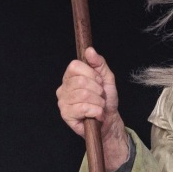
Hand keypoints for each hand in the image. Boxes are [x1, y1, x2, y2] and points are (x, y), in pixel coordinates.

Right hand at [56, 48, 129, 169]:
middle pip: (80, 81)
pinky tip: (96, 114)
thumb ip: (98, 63)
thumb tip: (89, 50)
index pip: (75, 66)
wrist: (109, 120)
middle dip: (97, 90)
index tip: (99, 82)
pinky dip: (96, 111)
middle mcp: (63, 88)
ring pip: (83, 95)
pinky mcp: (66, 115)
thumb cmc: (105, 100)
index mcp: (70, 77)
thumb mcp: (106, 78)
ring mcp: (63, 102)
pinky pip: (83, 108)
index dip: (91, 73)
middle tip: (100, 97)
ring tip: (99, 106)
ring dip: (98, 102)